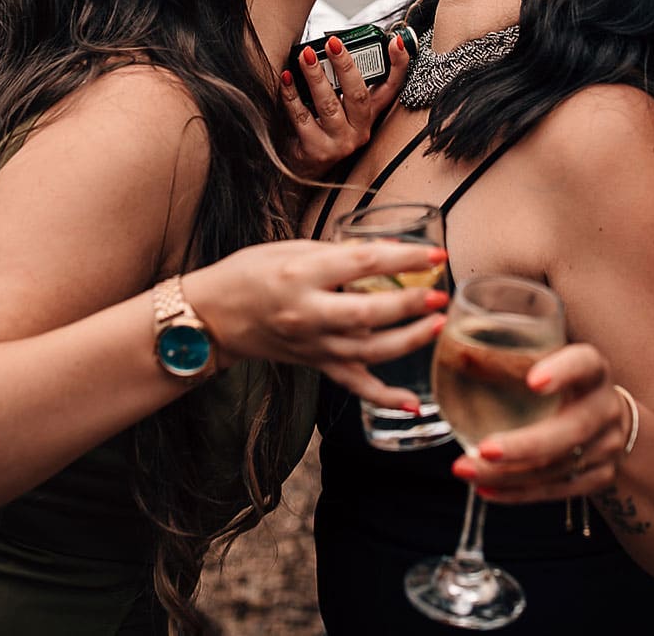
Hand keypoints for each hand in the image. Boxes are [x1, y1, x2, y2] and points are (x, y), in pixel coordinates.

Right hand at [190, 237, 447, 410]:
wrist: (213, 315)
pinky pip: (353, 385)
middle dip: (409, 304)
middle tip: (440, 293)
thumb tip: (389, 250)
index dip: (404, 257)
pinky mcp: (315, 364)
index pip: (363, 263)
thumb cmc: (250, 273)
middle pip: (368, 313)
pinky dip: (384, 397)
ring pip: (368, 350)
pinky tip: (412, 404)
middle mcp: (308, 313)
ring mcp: (313, 345)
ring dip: (409, 341)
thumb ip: (338, 252)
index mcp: (302, 274)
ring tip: (438, 324)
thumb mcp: (291, 249)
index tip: (435, 253)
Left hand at [280, 32, 410, 177]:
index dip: (398, 65)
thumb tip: (332, 46)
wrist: (303, 166)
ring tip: (306, 56)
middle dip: (345, 65)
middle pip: (358, 94)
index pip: (391, 88)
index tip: (396, 42)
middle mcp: (359, 130)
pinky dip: (292, 96)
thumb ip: (343, 83)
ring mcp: (340, 143)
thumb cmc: (321, 128)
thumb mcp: (341, 107)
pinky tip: (286, 79)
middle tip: (332, 43)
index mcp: (369, 114)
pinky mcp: (317, 150)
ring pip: (329, 105)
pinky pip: (303, 118)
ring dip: (316, 76)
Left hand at [456, 342, 630, 502]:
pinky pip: (556, 490)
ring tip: (467, 470)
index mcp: (593, 371)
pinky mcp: (599, 477)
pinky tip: (486, 489)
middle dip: (525, 445)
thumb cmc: (564, 383)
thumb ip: (513, 354)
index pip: (584, 364)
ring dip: (508, 475)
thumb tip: (457, 347)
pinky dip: (518, 492)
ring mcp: (606, 447)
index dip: (563, 372)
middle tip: (484, 449)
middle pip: (571, 431)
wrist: (609, 418)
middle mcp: (605, 409)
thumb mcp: (549, 359)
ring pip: (558, 467)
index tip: (533, 381)